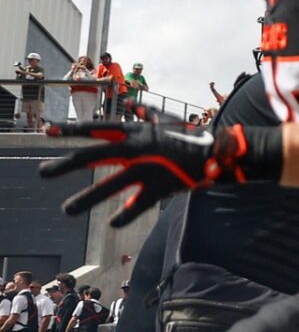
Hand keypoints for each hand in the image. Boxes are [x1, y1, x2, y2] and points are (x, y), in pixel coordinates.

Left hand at [42, 122, 281, 225]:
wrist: (222, 152)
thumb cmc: (195, 136)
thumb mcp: (169, 122)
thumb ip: (150, 116)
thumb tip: (138, 108)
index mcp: (138, 131)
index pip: (99, 129)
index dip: (73, 130)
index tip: (49, 131)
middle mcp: (138, 148)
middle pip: (94, 156)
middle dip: (66, 164)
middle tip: (43, 172)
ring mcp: (148, 168)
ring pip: (111, 184)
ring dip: (86, 198)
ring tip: (67, 209)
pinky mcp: (161, 186)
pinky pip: (138, 203)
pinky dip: (124, 213)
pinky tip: (112, 223)